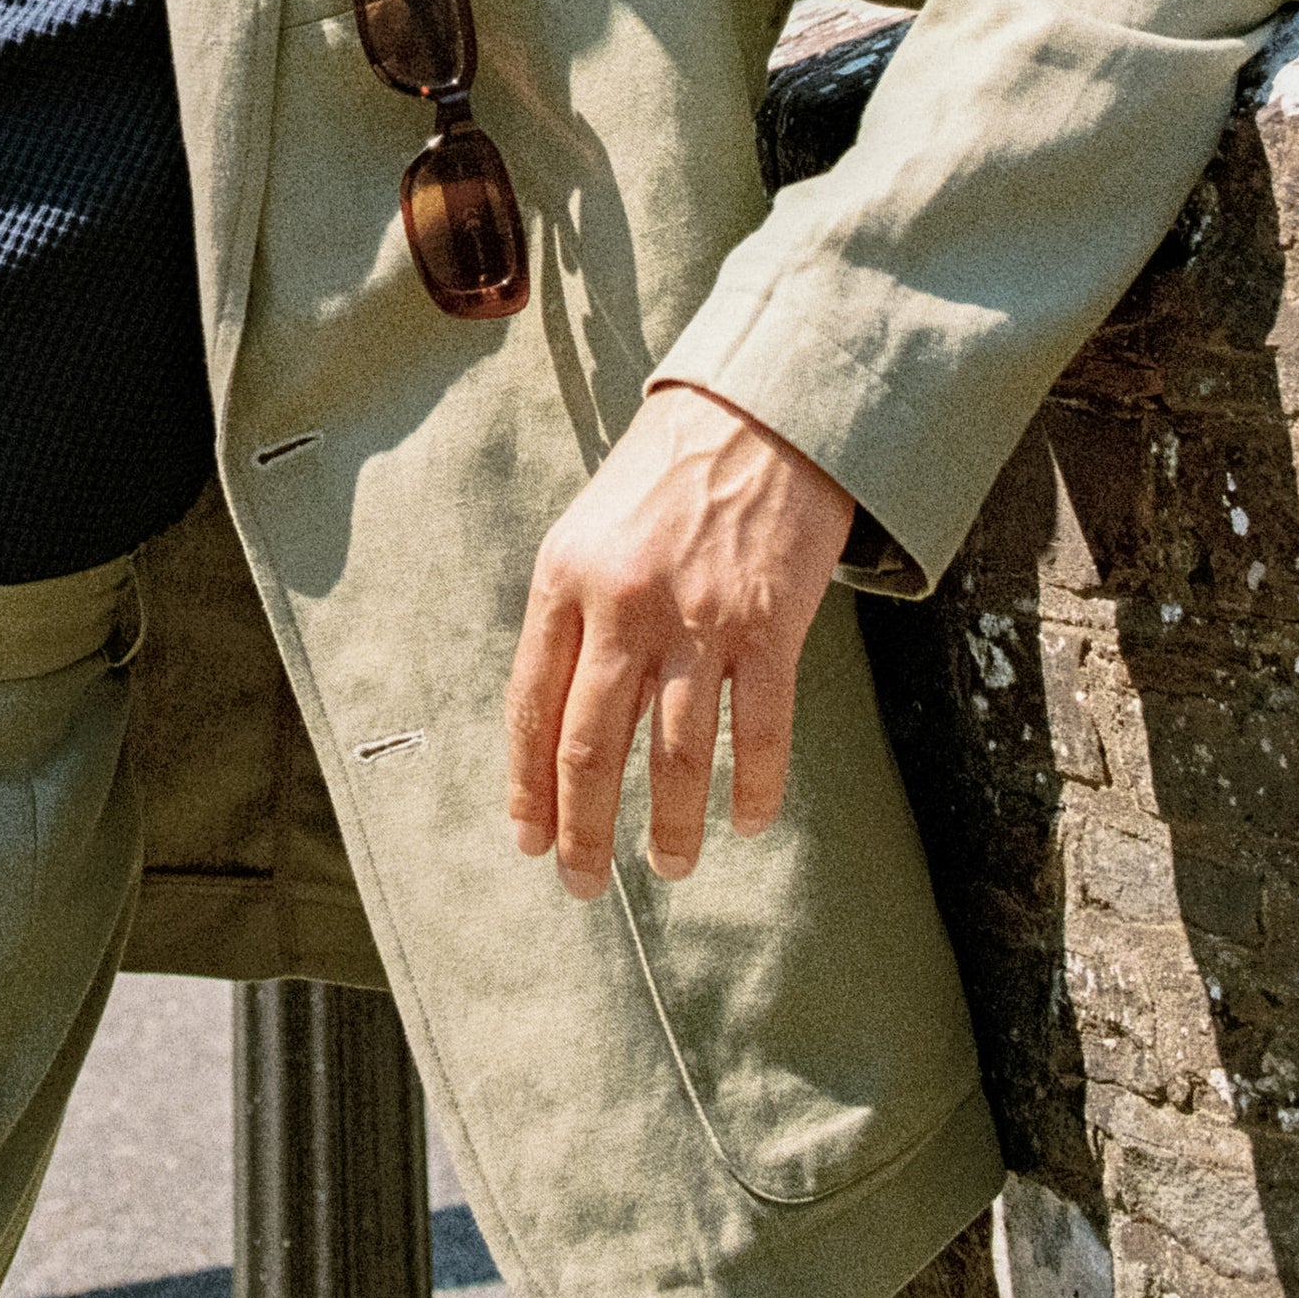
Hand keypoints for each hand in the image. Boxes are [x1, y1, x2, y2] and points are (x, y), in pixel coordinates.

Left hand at [503, 381, 855, 898]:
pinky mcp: (770, 627)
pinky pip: (758, 734)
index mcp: (565, 578)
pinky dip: (753, 790)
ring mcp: (699, 619)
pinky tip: (748, 822)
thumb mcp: (590, 531)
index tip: (528, 839)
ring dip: (668, 828)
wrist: (759, 414)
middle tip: (582, 883)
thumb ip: (572, 618)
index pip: (532, 705)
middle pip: (591, 746)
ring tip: (667, 866)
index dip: (528, 785)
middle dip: (582, 830)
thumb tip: (556, 724)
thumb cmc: (666, 476)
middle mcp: (624, 604)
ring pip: (674, 757)